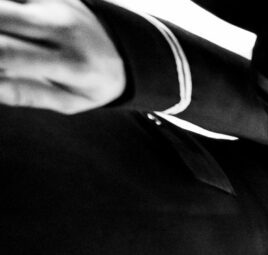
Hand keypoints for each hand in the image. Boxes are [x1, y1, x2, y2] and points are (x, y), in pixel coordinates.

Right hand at [0, 0, 125, 111]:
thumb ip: (24, 93)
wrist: (123, 51)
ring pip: (7, 3)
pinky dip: (7, 7)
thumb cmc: (88, 82)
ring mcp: (56, 2)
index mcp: (71, 62)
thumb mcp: (66, 100)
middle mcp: (63, 26)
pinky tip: (5, 18)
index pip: (8, 53)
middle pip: (0, 14)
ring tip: (2, 34)